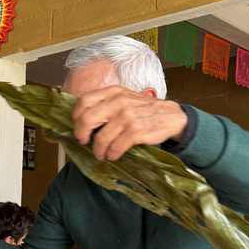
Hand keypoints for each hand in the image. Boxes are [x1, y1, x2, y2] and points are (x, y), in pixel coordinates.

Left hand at [71, 86, 187, 160]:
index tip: (79, 127)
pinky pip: (115, 147)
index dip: (76, 117)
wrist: (171, 116)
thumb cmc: (142, 110)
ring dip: (98, 150)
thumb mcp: (124, 98)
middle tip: (84, 142)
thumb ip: (105, 104)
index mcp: (113, 92)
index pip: (84, 101)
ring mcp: (128, 116)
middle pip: (87, 119)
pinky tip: (113, 155)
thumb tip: (81, 121)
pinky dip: (111, 154)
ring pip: (101, 138)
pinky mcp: (136, 131)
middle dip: (81, 135)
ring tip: (101, 154)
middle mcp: (119, 101)